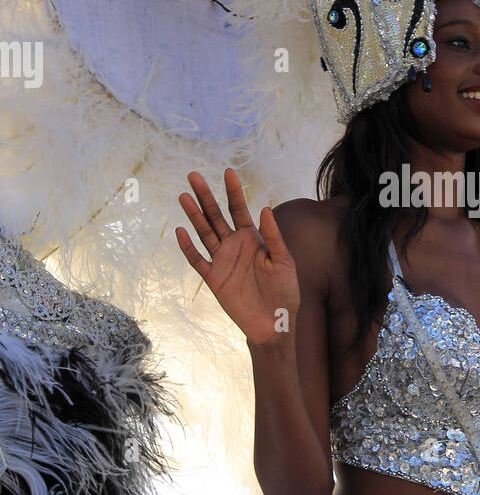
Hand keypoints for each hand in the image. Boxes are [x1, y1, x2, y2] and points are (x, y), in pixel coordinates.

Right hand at [176, 169, 298, 346]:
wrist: (274, 323)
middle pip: (216, 216)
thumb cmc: (284, 292)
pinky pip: (198, 260)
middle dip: (205, 196)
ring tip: (184, 196)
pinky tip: (181, 231)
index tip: (228, 172)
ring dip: (194, 215)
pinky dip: (188, 247)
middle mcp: (234, 246)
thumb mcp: (284, 262)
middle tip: (193, 175)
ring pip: (204, 233)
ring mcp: (222, 261)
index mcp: (252, 239)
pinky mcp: (214, 279)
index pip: (239, 209)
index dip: (233, 191)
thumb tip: (264, 209)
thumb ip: (273, 237)